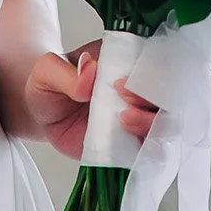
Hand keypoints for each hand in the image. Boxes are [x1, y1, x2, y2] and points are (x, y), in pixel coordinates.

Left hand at [26, 40, 158, 159]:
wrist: (43, 113)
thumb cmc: (50, 85)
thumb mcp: (47, 71)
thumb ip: (66, 72)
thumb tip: (88, 71)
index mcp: (127, 59)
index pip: (156, 61)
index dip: (147, 72)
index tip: (120, 84)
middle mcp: (139, 87)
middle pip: (167, 93)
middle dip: (150, 99)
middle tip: (123, 103)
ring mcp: (139, 115)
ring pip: (166, 122)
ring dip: (150, 123)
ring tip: (123, 121)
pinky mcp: (133, 142)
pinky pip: (153, 149)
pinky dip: (149, 150)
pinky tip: (130, 148)